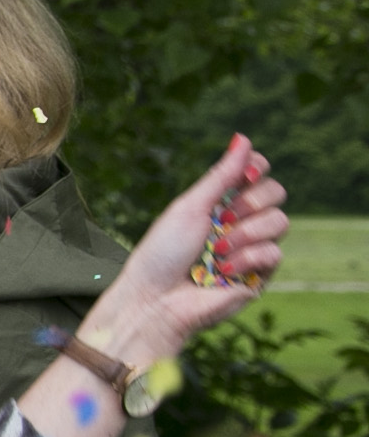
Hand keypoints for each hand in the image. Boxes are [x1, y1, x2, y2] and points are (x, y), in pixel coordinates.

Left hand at [81, 135, 287, 366]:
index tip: (245, 173)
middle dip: (250, 201)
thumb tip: (243, 138)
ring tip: (216, 250)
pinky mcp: (260, 274)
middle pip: (276, 192)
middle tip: (222, 217)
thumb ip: (221, 176)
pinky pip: (275, 253)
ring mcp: (252, 248)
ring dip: (244, 233)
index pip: (256, 172)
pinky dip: (246, 258)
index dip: (256, 168)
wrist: (156, 299)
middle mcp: (240, 222)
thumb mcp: (190, 207)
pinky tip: (223, 270)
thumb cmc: (163, 252)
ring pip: (280, 222)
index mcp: (220, 202)